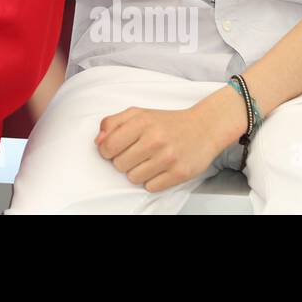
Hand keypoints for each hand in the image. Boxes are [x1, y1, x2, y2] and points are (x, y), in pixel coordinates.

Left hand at [94, 89, 245, 191]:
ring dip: (137, 172)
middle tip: (135, 154)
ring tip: (148, 161)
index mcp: (141, 122)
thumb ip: (113, 123)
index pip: (108, 147)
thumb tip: (98, 142)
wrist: (203, 128)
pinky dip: (152, 181)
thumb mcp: (138, 113)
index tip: (114, 150)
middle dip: (123, 161)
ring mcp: (168, 157)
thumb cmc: (167, 122)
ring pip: (133, 178)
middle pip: (119, 165)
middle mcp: (155, 139)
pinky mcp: (180, 173)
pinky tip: (159, 169)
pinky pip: (151, 187)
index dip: (107, 151)